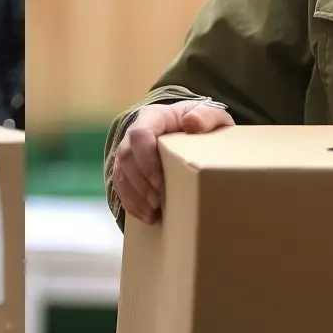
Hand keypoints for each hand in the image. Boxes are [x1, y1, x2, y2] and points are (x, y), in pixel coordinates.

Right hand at [111, 100, 235, 223]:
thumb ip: (206, 115)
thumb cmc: (201, 123)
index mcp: (153, 117)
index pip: (139, 134)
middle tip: (158, 203)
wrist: (192, 128)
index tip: (160, 182)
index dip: (145, 161)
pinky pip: (120, 185)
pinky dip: (131, 203)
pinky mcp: (127, 168)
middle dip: (140, 183)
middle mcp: (135, 132)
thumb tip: (192, 122)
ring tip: (153, 213)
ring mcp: (128, 150)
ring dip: (135, 196)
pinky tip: (146, 216)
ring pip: (121, 172)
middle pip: (126, 156)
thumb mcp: (211, 116)